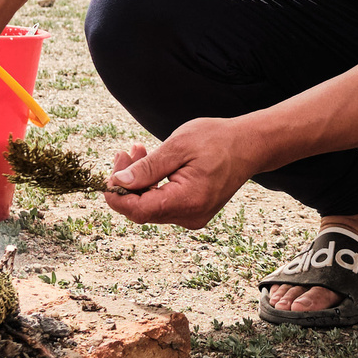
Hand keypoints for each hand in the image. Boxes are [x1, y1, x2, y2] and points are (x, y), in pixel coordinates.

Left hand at [100, 121, 260, 229]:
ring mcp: (192, 217)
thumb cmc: (218, 140)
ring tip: (137, 151)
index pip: (139, 210)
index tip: (109, 173)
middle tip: (124, 153)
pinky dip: (151, 185)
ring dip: (137, 182)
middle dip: (126, 184)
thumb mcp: (179, 146)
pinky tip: (150, 163)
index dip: (117, 196)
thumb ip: (148, 167)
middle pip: (141, 210)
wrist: (249, 145)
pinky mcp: (192, 211)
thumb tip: (118, 183)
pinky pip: (162, 204)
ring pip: (150, 207)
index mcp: (188, 201)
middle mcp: (190, 216)